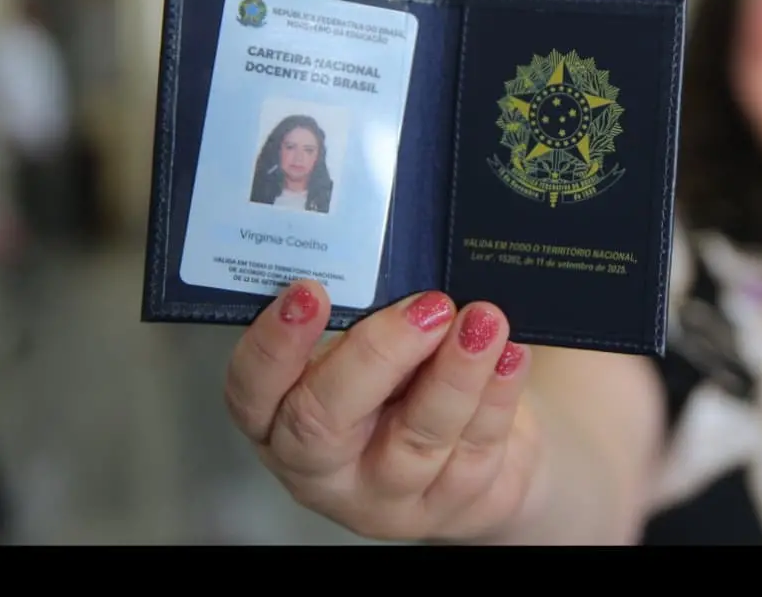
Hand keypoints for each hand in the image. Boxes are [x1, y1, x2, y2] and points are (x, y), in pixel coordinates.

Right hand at [224, 280, 537, 541]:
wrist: (480, 445)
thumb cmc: (409, 379)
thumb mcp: (377, 349)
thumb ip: (371, 315)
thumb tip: (395, 253)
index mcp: (280, 418)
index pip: (251, 392)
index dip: (273, 346)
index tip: (308, 291)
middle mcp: (320, 467)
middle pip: (324, 423)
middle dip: (377, 355)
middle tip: (428, 306)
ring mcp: (386, 496)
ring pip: (414, 440)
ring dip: (453, 374)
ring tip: (482, 321)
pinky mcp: (451, 507)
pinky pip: (474, 450)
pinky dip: (496, 396)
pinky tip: (510, 356)